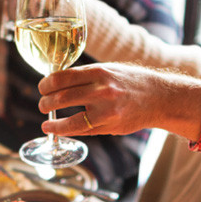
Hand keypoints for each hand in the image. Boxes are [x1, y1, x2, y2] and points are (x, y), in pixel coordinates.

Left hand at [37, 63, 200, 139]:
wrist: (158, 97)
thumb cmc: (130, 81)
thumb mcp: (108, 70)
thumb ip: (85, 76)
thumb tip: (56, 83)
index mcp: (98, 72)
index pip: (61, 78)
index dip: (46, 85)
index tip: (42, 88)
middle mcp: (102, 90)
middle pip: (61, 99)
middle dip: (46, 103)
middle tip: (43, 105)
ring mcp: (106, 111)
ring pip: (70, 121)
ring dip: (53, 124)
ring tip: (47, 124)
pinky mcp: (110, 126)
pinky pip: (82, 131)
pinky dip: (67, 131)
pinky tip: (59, 130)